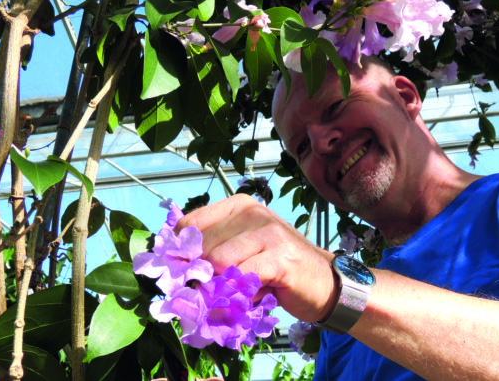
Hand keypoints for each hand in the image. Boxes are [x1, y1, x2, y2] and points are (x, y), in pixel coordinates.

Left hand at [177, 194, 336, 321]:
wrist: (323, 283)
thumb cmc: (276, 268)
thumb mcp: (240, 251)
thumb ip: (211, 250)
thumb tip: (176, 266)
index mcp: (238, 206)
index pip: (189, 224)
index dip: (182, 253)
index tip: (190, 273)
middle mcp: (253, 212)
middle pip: (202, 246)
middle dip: (204, 274)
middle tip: (221, 288)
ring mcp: (269, 232)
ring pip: (218, 261)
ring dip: (224, 285)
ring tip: (243, 288)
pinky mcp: (280, 257)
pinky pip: (242, 277)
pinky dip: (241, 293)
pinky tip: (255, 294)